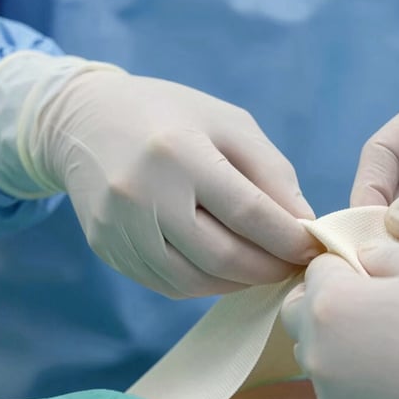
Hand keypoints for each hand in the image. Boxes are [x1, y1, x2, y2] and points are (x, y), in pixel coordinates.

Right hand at [0, 53, 320, 297]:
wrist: (85, 119)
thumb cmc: (171, 115)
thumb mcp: (229, 123)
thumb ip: (271, 171)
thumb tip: (304, 223)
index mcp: (179, 151)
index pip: (247, 211)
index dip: (288, 238)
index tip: (313, 247)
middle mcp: (143, 193)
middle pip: (221, 255)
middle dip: (269, 268)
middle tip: (293, 265)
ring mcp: (119, 226)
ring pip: (193, 279)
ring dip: (239, 282)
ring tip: (263, 268)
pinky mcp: (107, 247)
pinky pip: (166, 283)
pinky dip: (206, 284)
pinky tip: (225, 269)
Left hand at [280, 243, 398, 398]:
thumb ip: (383, 253)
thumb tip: (364, 255)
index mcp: (331, 304)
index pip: (317, 267)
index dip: (346, 260)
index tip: (373, 267)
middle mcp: (319, 352)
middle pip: (303, 312)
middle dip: (328, 297)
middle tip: (372, 297)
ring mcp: (332, 391)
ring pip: (317, 349)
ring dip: (338, 335)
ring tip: (387, 333)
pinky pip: (337, 382)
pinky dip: (354, 369)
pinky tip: (394, 363)